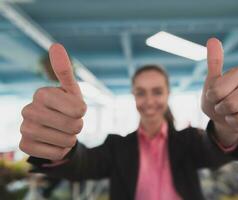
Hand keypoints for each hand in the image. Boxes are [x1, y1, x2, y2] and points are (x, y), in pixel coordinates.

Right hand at [19, 44, 86, 160]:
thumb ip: (64, 70)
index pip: (79, 110)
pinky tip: (54, 142)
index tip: (74, 109)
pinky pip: (57, 153)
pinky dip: (62, 150)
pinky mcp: (24, 146)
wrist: (54, 129)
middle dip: (78, 126)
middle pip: (74, 126)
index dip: (82, 112)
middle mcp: (28, 110)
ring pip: (67, 141)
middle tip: (69, 122)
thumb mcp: (70, 90)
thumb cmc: (66, 106)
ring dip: (70, 139)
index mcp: (42, 93)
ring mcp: (24, 129)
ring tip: (62, 132)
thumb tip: (55, 45)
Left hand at [201, 38, 237, 141]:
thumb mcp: (211, 83)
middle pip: (231, 104)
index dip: (211, 98)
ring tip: (234, 116)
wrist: (226, 118)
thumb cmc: (217, 99)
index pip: (218, 91)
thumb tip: (212, 40)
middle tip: (224, 108)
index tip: (214, 97)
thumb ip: (213, 63)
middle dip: (222, 110)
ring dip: (232, 122)